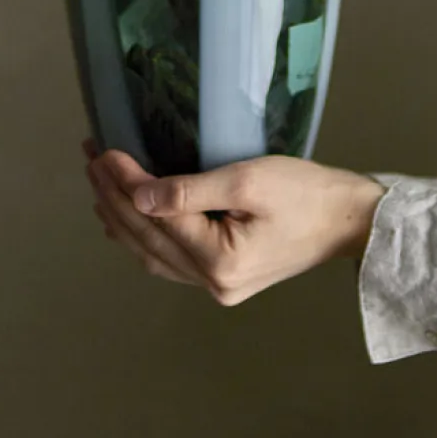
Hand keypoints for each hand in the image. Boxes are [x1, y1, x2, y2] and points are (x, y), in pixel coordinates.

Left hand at [83, 140, 385, 306]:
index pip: (155, 217)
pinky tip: (127, 218)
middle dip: (113, 197)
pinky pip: (169, 260)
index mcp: (218, 263)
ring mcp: (218, 288)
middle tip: (89, 157)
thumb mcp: (248, 179)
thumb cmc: (304, 192)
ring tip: (97, 181)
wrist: (347, 220)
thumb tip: (138, 196)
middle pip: (146, 239)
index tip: (102, 149)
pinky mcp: (225, 280)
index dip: (124, 182)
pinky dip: (143, 236)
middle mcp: (212, 285)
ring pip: (152, 254)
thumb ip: (190, 191)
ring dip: (121, 217)